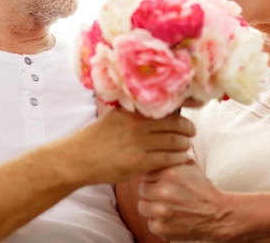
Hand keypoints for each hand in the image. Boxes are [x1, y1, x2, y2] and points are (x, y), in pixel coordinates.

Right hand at [68, 107, 195, 184]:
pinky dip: (178, 158)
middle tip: (192, 131)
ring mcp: (138, 143)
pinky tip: (181, 158)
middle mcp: (137, 124)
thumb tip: (156, 109)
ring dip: (184, 144)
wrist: (77, 159)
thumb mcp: (114, 116)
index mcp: (132, 111)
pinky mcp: (139, 162)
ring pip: (174, 141)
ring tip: (186, 145)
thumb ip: (134, 113)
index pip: (165, 108)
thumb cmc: (95, 139)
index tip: (188, 114)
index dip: (181, 111)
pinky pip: (167, 159)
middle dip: (187, 128)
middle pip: (174, 124)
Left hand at [137, 160, 227, 240]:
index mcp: (169, 172)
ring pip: (142, 206)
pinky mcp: (160, 227)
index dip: (154, 177)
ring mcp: (160, 210)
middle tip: (165, 195)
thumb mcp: (191, 166)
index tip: (161, 182)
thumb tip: (157, 151)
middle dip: (151, 191)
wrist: (217, 214)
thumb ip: (173, 158)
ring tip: (167, 207)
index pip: (146, 172)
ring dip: (152, 207)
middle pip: (142, 188)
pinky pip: (149, 222)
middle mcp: (163, 191)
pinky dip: (158, 222)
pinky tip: (171, 218)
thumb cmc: (203, 190)